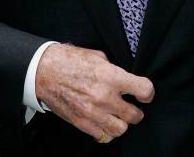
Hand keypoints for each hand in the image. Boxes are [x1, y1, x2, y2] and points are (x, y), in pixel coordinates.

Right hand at [35, 43, 153, 141]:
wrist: (45, 72)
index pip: (144, 90)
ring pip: (121, 129)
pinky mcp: (82, 123)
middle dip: (136, 110)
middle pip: (135, 115)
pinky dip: (106, 130)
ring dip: (122, 122)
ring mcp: (93, 113)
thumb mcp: (98, 56)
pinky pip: (103, 136)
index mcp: (111, 77)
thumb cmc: (71, 60)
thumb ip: (114, 69)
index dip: (148, 93)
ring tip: (117, 114)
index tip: (145, 93)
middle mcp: (105, 97)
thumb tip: (125, 78)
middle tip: (132, 105)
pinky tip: (104, 120)